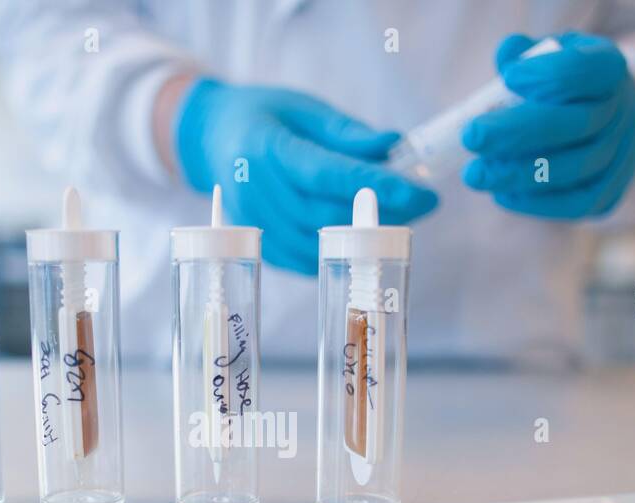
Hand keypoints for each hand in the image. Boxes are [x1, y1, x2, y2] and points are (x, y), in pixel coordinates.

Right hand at [177, 80, 437, 273]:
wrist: (211, 139)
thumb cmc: (265, 117)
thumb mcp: (307, 110)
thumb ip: (349, 134)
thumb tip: (396, 148)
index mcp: (268, 149)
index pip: (329, 174)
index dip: (377, 187)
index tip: (421, 194)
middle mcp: (256, 190)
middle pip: (327, 214)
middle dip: (382, 212)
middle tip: (422, 203)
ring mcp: (253, 221)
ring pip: (318, 241)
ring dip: (364, 236)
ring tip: (398, 217)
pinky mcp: (257, 243)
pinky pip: (304, 259)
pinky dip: (337, 252)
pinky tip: (363, 237)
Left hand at [462, 33, 634, 218]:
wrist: (606, 120)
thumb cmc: (565, 85)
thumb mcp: (549, 56)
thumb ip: (525, 54)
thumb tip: (506, 55)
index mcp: (607, 68)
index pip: (583, 70)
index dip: (546, 75)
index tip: (509, 77)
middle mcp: (619, 112)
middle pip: (574, 125)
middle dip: (516, 133)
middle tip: (471, 136)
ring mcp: (618, 156)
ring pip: (572, 170)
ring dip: (517, 174)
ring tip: (475, 174)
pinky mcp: (608, 193)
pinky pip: (573, 204)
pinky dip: (534, 203)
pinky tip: (502, 194)